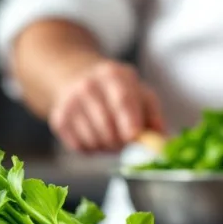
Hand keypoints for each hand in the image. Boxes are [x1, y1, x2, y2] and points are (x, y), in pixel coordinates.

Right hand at [49, 59, 164, 152]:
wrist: (76, 78)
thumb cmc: (116, 90)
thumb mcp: (139, 92)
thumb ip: (153, 115)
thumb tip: (163, 141)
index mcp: (113, 75)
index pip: (122, 99)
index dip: (129, 121)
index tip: (134, 137)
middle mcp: (88, 86)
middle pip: (108, 126)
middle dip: (121, 141)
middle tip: (126, 139)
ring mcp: (70, 102)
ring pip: (94, 140)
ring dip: (107, 146)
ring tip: (109, 133)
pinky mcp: (59, 119)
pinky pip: (80, 147)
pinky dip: (92, 148)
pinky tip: (94, 133)